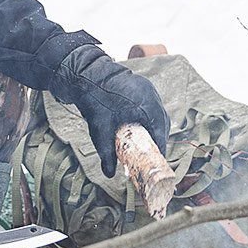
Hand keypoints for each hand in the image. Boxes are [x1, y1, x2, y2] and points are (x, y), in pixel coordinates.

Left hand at [59, 45, 170, 177]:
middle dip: (158, 139)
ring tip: (146, 142)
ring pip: (158, 113)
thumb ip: (106, 153)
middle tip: (151, 154)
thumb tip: (108, 173)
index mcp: (146, 106)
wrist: (85, 74)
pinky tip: (141, 125)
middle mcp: (151, 95)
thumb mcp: (100, 130)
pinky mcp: (142, 85)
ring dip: (154, 127)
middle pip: (162, 122)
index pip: (160, 132)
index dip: (159, 148)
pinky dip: (149, 116)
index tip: (156, 160)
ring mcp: (148, 88)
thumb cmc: (94, 100)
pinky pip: (152, 104)